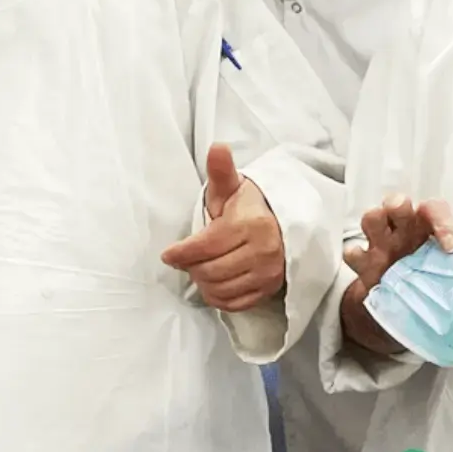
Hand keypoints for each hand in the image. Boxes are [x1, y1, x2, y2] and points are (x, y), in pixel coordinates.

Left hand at [160, 143, 286, 312]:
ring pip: (221, 290)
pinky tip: (213, 284)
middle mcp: (263, 251)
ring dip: (203, 283)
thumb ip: (221, 171)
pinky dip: (218, 298)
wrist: (283, 223)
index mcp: (250, 224)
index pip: (206, 246)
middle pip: (210, 271)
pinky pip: (235, 304)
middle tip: (186, 260)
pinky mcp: (270, 289)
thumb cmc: (248, 206)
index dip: (181, 253)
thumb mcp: (232, 187)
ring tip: (199, 270)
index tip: (169, 255)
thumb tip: (217, 147)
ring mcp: (269, 273)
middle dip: (192, 267)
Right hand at [334, 194, 452, 358]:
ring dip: (375, 221)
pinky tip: (367, 266)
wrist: (406, 304)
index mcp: (428, 227)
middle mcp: (403, 229)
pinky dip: (356, 254)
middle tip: (402, 212)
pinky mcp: (363, 263)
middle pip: (396, 202)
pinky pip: (352, 251)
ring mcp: (381, 244)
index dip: (443, 224)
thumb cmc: (432, 279)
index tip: (451, 249)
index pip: (434, 210)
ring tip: (383, 240)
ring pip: (372, 218)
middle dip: (398, 204)